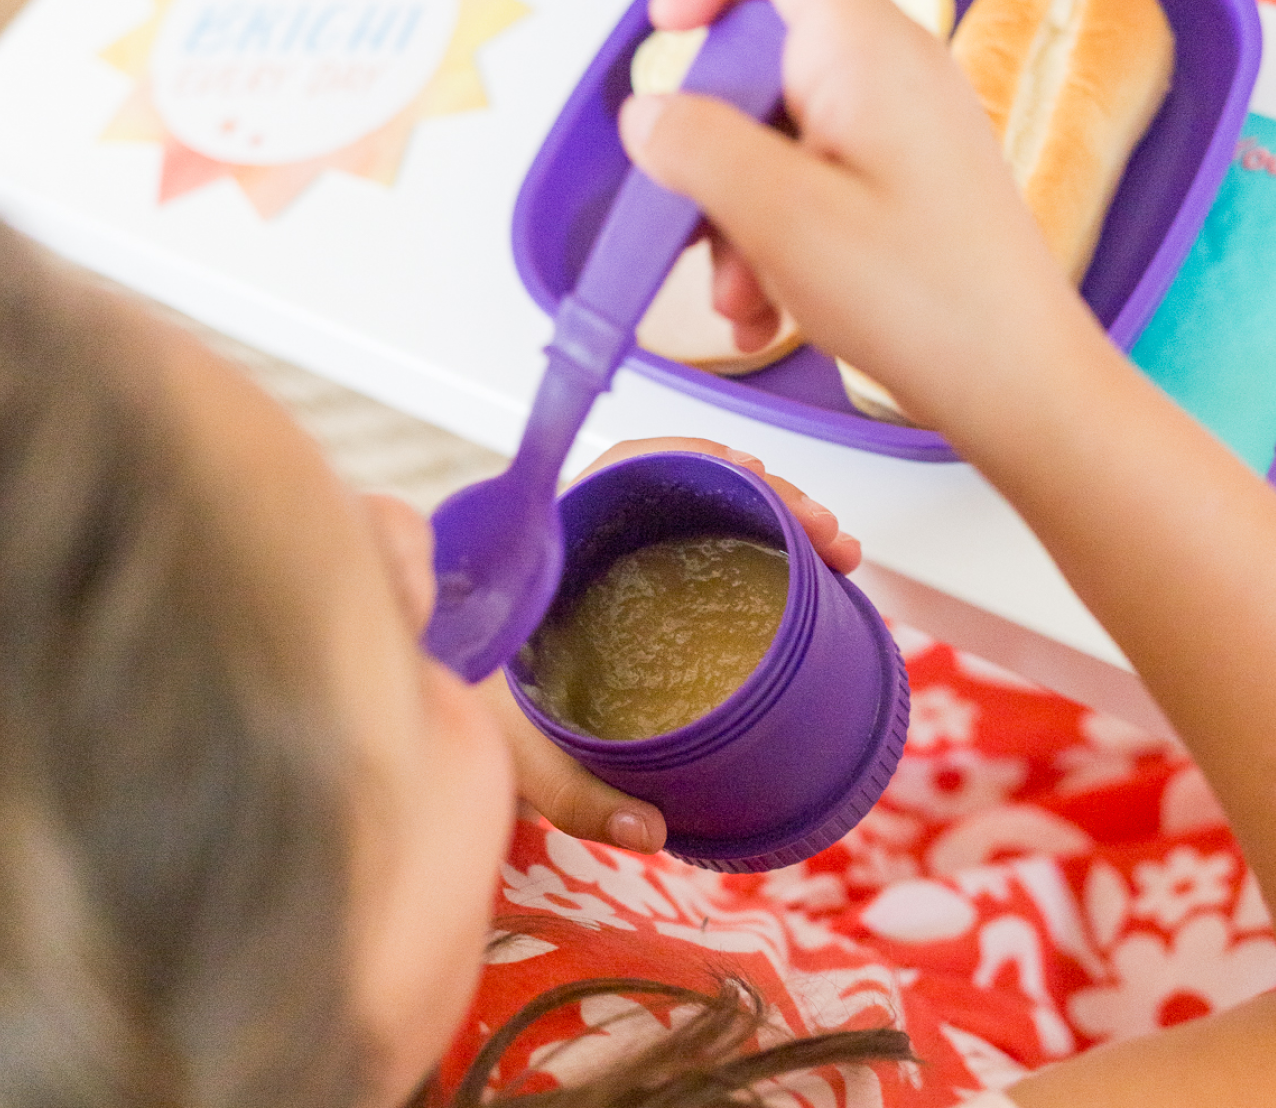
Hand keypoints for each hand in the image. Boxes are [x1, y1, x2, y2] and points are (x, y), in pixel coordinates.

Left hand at [399, 440, 859, 855]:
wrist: (427, 711)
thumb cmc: (458, 708)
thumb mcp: (512, 747)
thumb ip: (574, 792)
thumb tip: (656, 832)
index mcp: (548, 543)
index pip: (628, 466)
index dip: (699, 457)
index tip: (761, 475)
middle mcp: (585, 537)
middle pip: (686, 484)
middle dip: (769, 496)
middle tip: (830, 536)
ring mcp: (615, 559)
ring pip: (702, 513)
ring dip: (773, 521)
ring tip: (834, 553)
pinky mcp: (633, 588)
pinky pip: (697, 549)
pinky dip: (752, 552)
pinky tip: (796, 577)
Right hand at [618, 0, 1096, 452]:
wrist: (1018, 384)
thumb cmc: (923, 299)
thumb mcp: (780, 217)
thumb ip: (697, 147)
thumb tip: (648, 115)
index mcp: (868, 51)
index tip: (666, 31)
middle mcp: (893, 76)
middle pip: (768, 61)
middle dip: (711, 145)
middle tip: (690, 219)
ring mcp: (904, 134)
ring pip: (783, 137)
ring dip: (739, 214)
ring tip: (740, 300)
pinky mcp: (909, 188)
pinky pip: (816, 185)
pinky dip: (778, 240)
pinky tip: (768, 315)